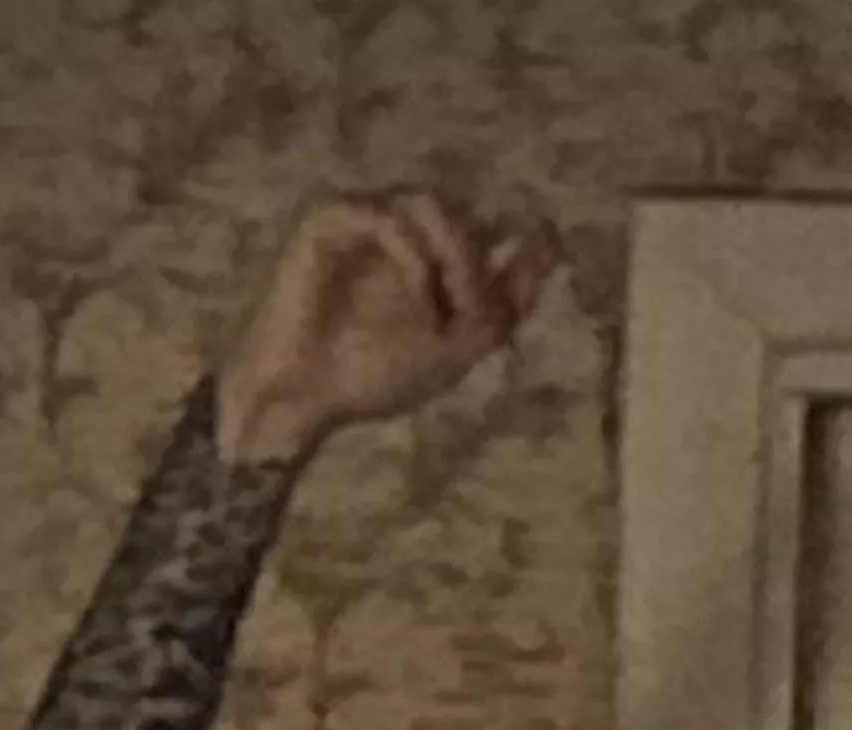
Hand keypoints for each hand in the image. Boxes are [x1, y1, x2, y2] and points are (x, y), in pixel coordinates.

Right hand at [217, 194, 559, 465]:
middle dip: (480, 260)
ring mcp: (360, 216)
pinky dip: (412, 259)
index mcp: (425, 253)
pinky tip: (420, 303)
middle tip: (478, 311)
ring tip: (454, 306)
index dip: (521, 223)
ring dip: (453, 254)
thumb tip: (549, 254)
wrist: (302, 403)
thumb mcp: (456, 349)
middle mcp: (395, 225)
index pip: (483, 218)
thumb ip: (501, 306)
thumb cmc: (368, 380)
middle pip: (462, 209)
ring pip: (428, 204)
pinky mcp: (326, 218)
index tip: (549, 238)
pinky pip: (386, 217)